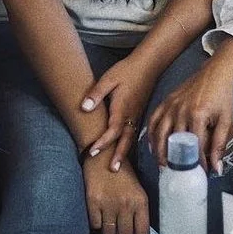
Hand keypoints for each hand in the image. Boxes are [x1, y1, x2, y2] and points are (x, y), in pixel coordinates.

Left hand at [80, 51, 160, 171]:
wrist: (148, 64)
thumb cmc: (127, 70)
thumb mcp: (108, 78)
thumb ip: (96, 94)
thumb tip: (84, 108)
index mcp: (123, 107)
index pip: (113, 129)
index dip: (103, 142)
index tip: (92, 151)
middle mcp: (131, 114)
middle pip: (125, 139)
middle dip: (119, 154)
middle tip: (112, 169)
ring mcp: (137, 114)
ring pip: (131, 137)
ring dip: (125, 151)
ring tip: (118, 166)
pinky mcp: (139, 112)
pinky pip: (135, 132)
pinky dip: (130, 143)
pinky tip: (126, 149)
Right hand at [83, 150, 149, 233]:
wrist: (103, 156)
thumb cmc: (123, 173)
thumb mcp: (137, 189)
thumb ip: (138, 210)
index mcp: (140, 201)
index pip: (142, 232)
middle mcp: (126, 204)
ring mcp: (108, 204)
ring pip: (109, 233)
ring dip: (109, 233)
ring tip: (110, 225)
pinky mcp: (92, 203)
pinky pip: (94, 225)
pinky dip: (96, 223)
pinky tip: (99, 214)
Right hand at [147, 38, 232, 172]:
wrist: (216, 71)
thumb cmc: (222, 95)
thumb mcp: (226, 119)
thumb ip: (220, 145)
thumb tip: (217, 168)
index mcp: (197, 115)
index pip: (194, 147)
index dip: (197, 163)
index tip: (199, 173)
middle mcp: (180, 111)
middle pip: (173, 143)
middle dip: (175, 161)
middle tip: (177, 174)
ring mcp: (171, 106)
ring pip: (159, 134)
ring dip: (159, 152)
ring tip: (163, 166)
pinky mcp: (166, 101)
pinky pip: (153, 121)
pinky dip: (151, 135)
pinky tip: (153, 147)